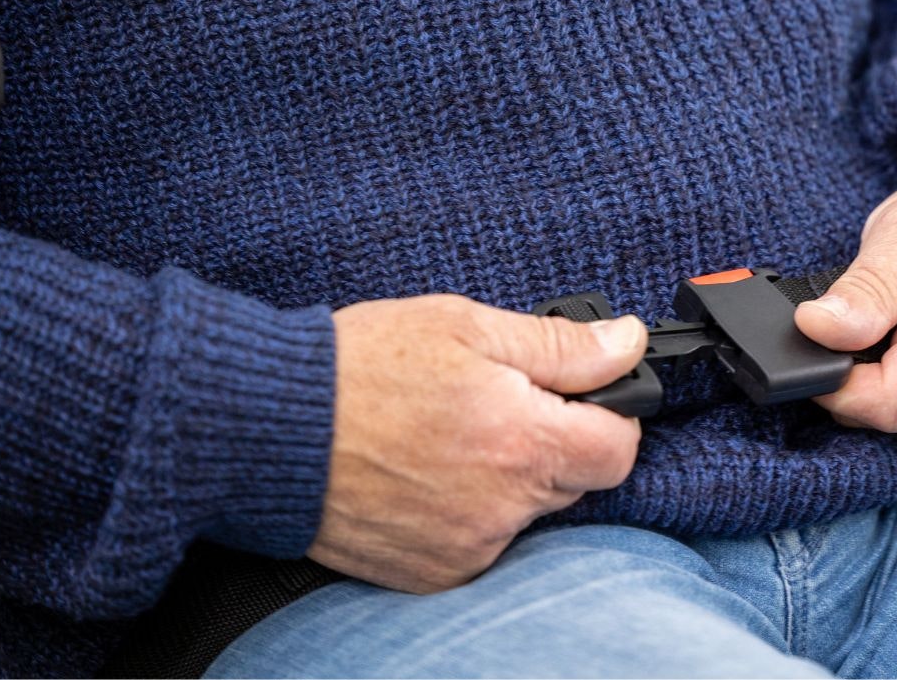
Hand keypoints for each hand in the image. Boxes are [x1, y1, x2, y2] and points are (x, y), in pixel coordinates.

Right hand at [308, 294, 646, 592]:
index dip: (610, 416)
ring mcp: (468, 545)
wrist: (270, 426)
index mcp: (522, 440)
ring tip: (451, 435)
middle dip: (552, 439)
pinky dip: (470, 510)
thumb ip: (560, 344)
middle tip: (496, 403)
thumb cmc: (361, 367)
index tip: (580, 397)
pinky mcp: (434, 570)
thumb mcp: (466, 325)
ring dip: (510, 477)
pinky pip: (483, 540)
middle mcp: (503, 505)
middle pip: (575, 479)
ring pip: (527, 510)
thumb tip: (626, 343)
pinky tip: (429, 472)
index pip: (619, 450)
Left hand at [794, 150, 896, 451]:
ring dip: (870, 375)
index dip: (830, 377)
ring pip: (889, 419)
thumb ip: (866, 288)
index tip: (813, 333)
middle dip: (849, 370)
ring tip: (892, 316)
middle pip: (882, 415)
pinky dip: (890, 381)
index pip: (884, 403)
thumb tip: (814, 329)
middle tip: (859, 310)